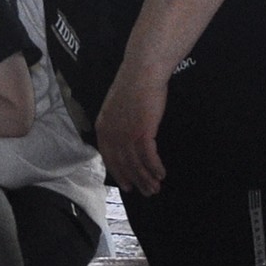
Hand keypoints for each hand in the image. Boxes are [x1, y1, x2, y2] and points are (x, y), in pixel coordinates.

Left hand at [96, 66, 168, 195]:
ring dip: (147, 178)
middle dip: (135, 181)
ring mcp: (126, 135)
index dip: (119, 173)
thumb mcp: (118, 105)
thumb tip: (125, 131)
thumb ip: (118, 121)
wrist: (143, 73)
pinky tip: (162, 174)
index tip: (128, 185)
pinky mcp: (142, 132)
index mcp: (104, 128)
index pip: (110, 158)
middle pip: (123, 165)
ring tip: (156, 188)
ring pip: (136, 164)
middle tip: (145, 192)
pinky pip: (148, 157)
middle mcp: (112, 135)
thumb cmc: (134, 84)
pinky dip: (155, 167)